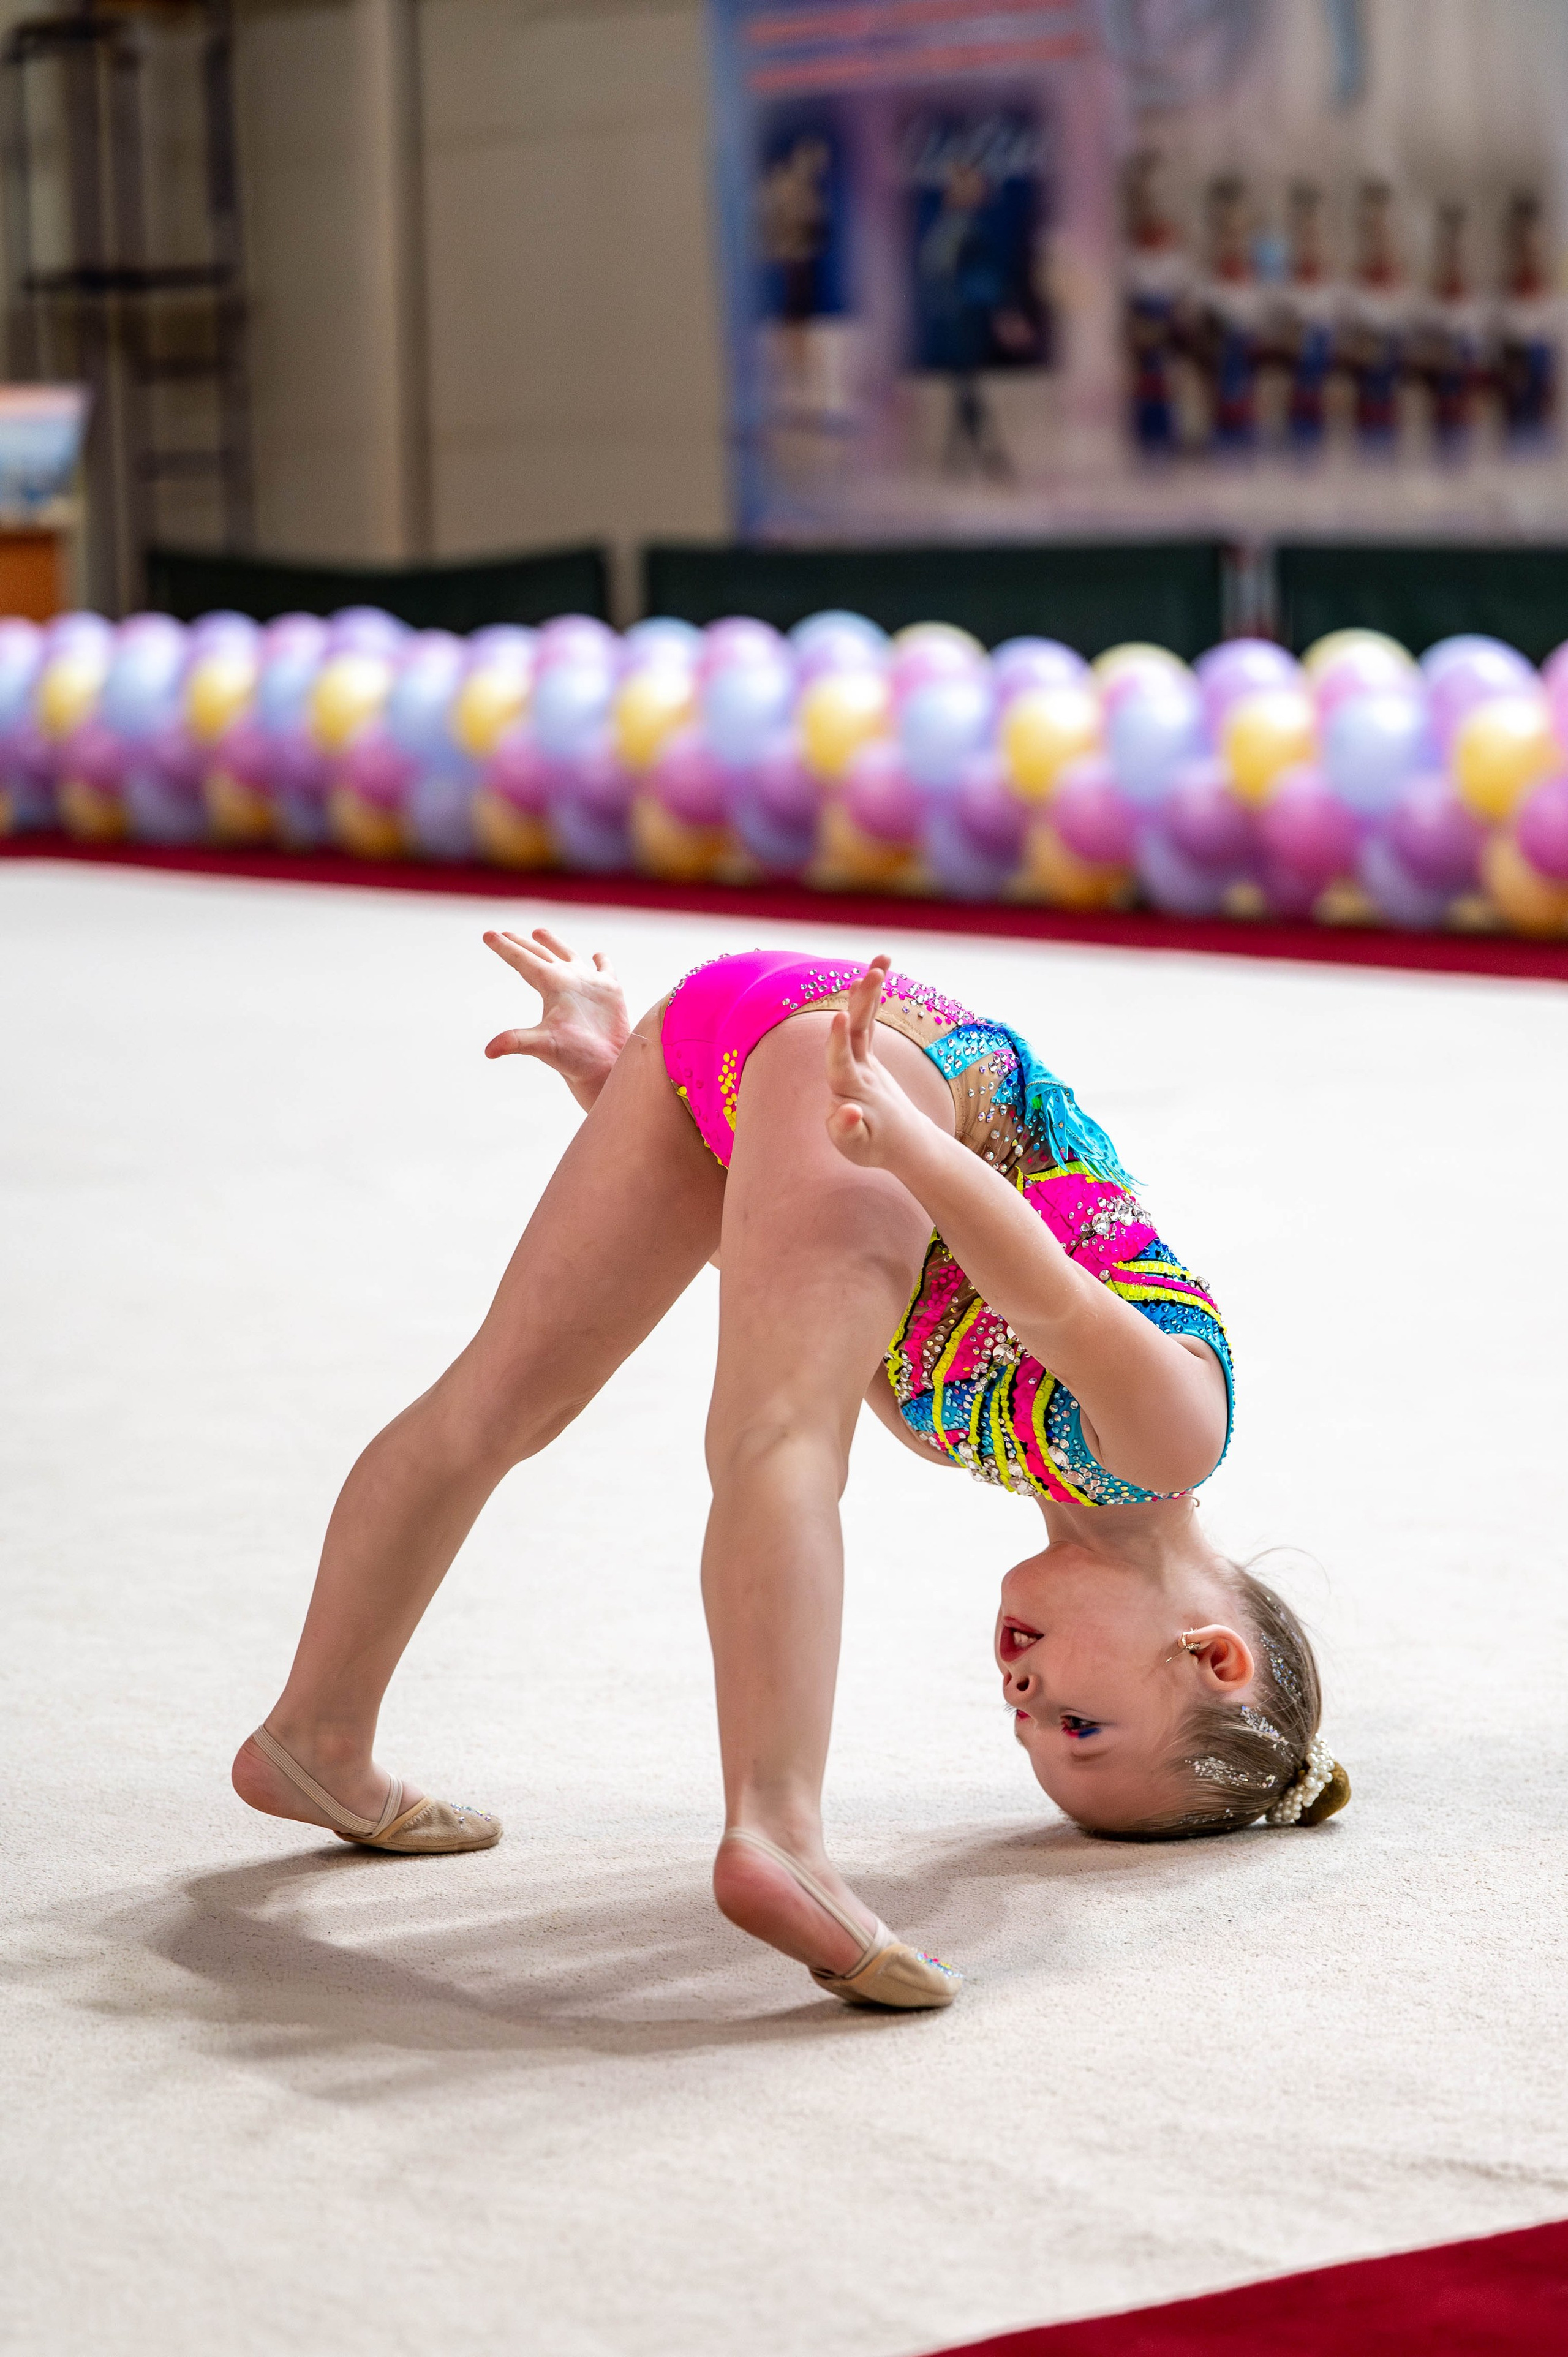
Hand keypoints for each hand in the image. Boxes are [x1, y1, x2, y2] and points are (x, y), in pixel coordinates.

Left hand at [482, 925, 629, 1110]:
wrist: (604, 1069)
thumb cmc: (573, 1057)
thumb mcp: (543, 1044)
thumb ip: (516, 1042)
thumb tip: (488, 1052)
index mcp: (550, 986)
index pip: (522, 961)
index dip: (505, 948)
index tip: (487, 935)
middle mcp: (566, 982)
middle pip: (539, 956)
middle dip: (523, 944)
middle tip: (506, 934)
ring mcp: (588, 985)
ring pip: (568, 956)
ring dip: (554, 944)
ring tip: (538, 933)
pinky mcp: (611, 992)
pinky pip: (606, 969)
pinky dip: (602, 961)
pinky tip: (598, 955)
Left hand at [823, 956, 922, 1169]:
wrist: (892, 1141)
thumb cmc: (876, 1146)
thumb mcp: (860, 1146)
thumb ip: (848, 1130)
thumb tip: (847, 1111)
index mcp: (845, 1091)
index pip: (839, 1062)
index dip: (837, 1041)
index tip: (839, 1016)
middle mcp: (847, 1069)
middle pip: (851, 1032)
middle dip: (860, 1003)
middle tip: (871, 974)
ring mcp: (856, 1060)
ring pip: (860, 1021)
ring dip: (868, 992)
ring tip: (881, 963)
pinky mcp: (865, 1055)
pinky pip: (869, 1023)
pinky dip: (872, 1001)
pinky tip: (876, 974)